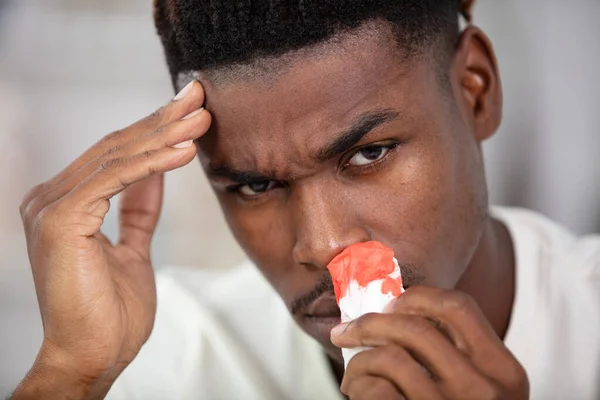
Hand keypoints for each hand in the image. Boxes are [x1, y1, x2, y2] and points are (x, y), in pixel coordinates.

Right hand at [14, 81, 209, 398]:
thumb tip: (155, 175)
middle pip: (117, 148)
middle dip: (162, 120)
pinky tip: (183, 150)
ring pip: (117, 158)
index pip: (116, 156)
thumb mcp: (132, 248)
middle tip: (198, 96)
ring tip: (200, 118)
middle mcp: (53, 198)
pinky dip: (152, 164)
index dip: (154, 130)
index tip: (190, 111)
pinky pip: (114, 180)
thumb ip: (137, 210)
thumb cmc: (109, 312)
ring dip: (164, 134)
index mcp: (67, 204)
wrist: (93, 355)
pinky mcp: (61, 221)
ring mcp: (52, 208)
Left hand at [331, 286, 528, 399]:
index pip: (458, 307)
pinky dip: (357, 385)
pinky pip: (375, 390)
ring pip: (389, 357)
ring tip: (354, 375)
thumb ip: (454, 355)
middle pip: (414, 327)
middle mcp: (483, 391)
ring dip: (359, 361)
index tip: (390, 304)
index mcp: (503, 372)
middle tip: (346, 330)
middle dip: (369, 322)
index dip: (416, 297)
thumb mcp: (479, 392)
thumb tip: (394, 310)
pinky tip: (357, 393)